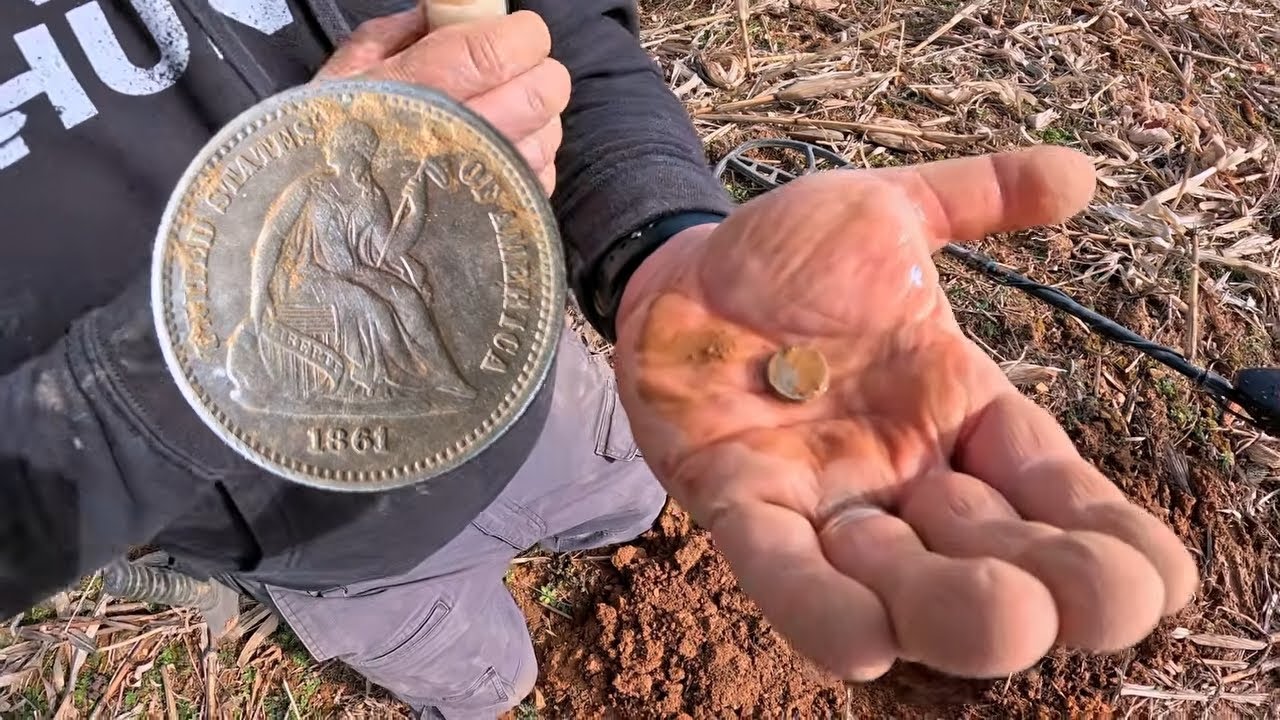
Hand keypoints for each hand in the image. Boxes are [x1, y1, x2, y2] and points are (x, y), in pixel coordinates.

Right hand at [316, 9, 568, 192]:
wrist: (329, 222)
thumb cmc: (333, 139)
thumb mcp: (348, 72)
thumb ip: (398, 33)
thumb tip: (440, 11)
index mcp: (422, 87)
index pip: (501, 50)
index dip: (524, 35)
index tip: (517, 33)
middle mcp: (463, 136)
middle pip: (543, 91)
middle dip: (540, 73)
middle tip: (519, 73)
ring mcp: (490, 181)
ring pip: (549, 133)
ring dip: (540, 118)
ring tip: (509, 118)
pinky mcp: (505, 213)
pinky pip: (545, 173)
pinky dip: (534, 159)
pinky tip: (507, 155)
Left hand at [613, 146, 1198, 679]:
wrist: (680, 267)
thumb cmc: (788, 253)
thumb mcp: (891, 208)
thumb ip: (979, 194)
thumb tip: (1082, 172)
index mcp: (962, 411)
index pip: (1062, 494)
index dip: (1111, 543)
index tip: (1158, 580)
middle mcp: (907, 473)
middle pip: (1003, 564)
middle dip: (1045, 591)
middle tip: (1058, 590)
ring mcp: (829, 498)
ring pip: (908, 592)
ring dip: (943, 601)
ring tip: (915, 538)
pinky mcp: (746, 506)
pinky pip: (790, 578)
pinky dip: (827, 613)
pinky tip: (869, 642)